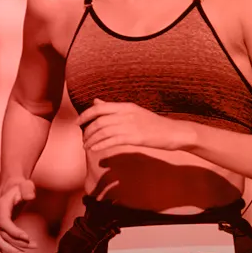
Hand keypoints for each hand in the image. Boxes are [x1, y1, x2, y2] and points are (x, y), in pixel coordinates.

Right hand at [0, 179, 35, 252]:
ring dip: (11, 249)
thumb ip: (28, 190)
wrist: (11, 189)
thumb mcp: (26, 186)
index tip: (28, 238)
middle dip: (16, 243)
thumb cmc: (21, 188)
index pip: (5, 223)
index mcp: (1, 207)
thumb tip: (30, 196)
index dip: (15, 232)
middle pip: (1, 235)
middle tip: (34, 246)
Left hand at [81, 99, 196, 153]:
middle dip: (87, 131)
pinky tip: (95, 150)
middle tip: (83, 140)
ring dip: (92, 140)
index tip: (78, 123)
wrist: (174, 132)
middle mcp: (127, 114)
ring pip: (104, 132)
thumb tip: (96, 102)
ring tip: (87, 147)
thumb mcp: (133, 112)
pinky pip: (113, 141)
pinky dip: (101, 145)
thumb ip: (113, 109)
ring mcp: (131, 125)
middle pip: (99, 121)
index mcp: (126, 106)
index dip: (85, 115)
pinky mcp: (136, 138)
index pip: (99, 108)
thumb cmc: (153, 124)